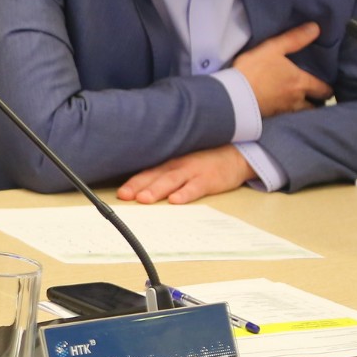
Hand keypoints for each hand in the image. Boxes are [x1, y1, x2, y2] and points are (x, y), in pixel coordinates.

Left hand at [116, 146, 254, 203]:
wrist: (236, 155)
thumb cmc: (204, 163)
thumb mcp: (182, 165)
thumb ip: (164, 175)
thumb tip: (141, 191)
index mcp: (169, 164)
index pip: (147, 173)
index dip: (133, 183)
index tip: (119, 194)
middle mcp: (178, 166)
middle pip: (155, 176)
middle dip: (138, 186)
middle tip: (125, 196)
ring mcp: (194, 172)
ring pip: (172, 181)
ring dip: (156, 190)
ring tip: (144, 199)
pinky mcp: (209, 179)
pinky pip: (196, 187)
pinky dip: (185, 193)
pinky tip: (175, 200)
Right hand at [232, 22, 331, 116]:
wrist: (232, 95)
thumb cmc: (253, 70)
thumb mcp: (272, 49)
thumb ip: (294, 39)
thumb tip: (316, 28)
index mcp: (301, 83)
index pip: (324, 90)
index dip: (327, 89)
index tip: (326, 87)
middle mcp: (296, 99)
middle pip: (315, 106)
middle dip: (316, 102)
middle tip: (313, 97)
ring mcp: (283, 111)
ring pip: (301, 114)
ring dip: (302, 111)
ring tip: (297, 105)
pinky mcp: (270, 119)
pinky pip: (285, 118)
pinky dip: (286, 115)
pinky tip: (280, 110)